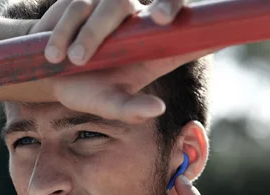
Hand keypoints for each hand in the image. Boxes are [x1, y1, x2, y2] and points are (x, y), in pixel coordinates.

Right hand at [29, 0, 211, 123]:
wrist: (48, 73)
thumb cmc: (86, 91)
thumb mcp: (107, 105)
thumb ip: (131, 109)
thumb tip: (159, 109)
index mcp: (156, 49)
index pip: (190, 34)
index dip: (207, 31)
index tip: (221, 33)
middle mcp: (139, 22)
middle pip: (161, 2)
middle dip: (169, 3)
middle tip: (163, 17)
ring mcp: (112, 4)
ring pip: (111, 3)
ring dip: (91, 33)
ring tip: (73, 61)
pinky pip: (77, 3)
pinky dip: (64, 29)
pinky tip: (52, 55)